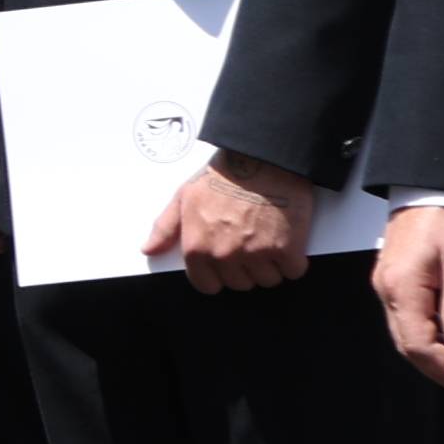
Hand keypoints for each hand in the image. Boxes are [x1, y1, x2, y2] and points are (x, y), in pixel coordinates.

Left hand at [149, 148, 314, 292]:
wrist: (263, 158)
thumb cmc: (223, 175)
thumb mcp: (184, 196)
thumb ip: (165, 228)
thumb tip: (149, 250)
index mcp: (197, 248)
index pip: (208, 285)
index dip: (219, 275)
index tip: (227, 261)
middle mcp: (224, 255)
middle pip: (240, 284)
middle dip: (246, 268)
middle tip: (251, 241)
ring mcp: (255, 254)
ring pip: (267, 280)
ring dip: (271, 265)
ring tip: (269, 237)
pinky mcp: (286, 249)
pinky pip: (293, 271)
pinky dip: (294, 261)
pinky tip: (289, 240)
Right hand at [376, 203, 443, 390]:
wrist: (431, 183)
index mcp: (402, 287)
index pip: (419, 345)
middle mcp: (388, 289)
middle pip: (408, 345)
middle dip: (440, 368)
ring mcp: (389, 284)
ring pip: (408, 333)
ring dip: (438, 353)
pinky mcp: (396, 278)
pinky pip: (410, 317)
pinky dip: (431, 334)